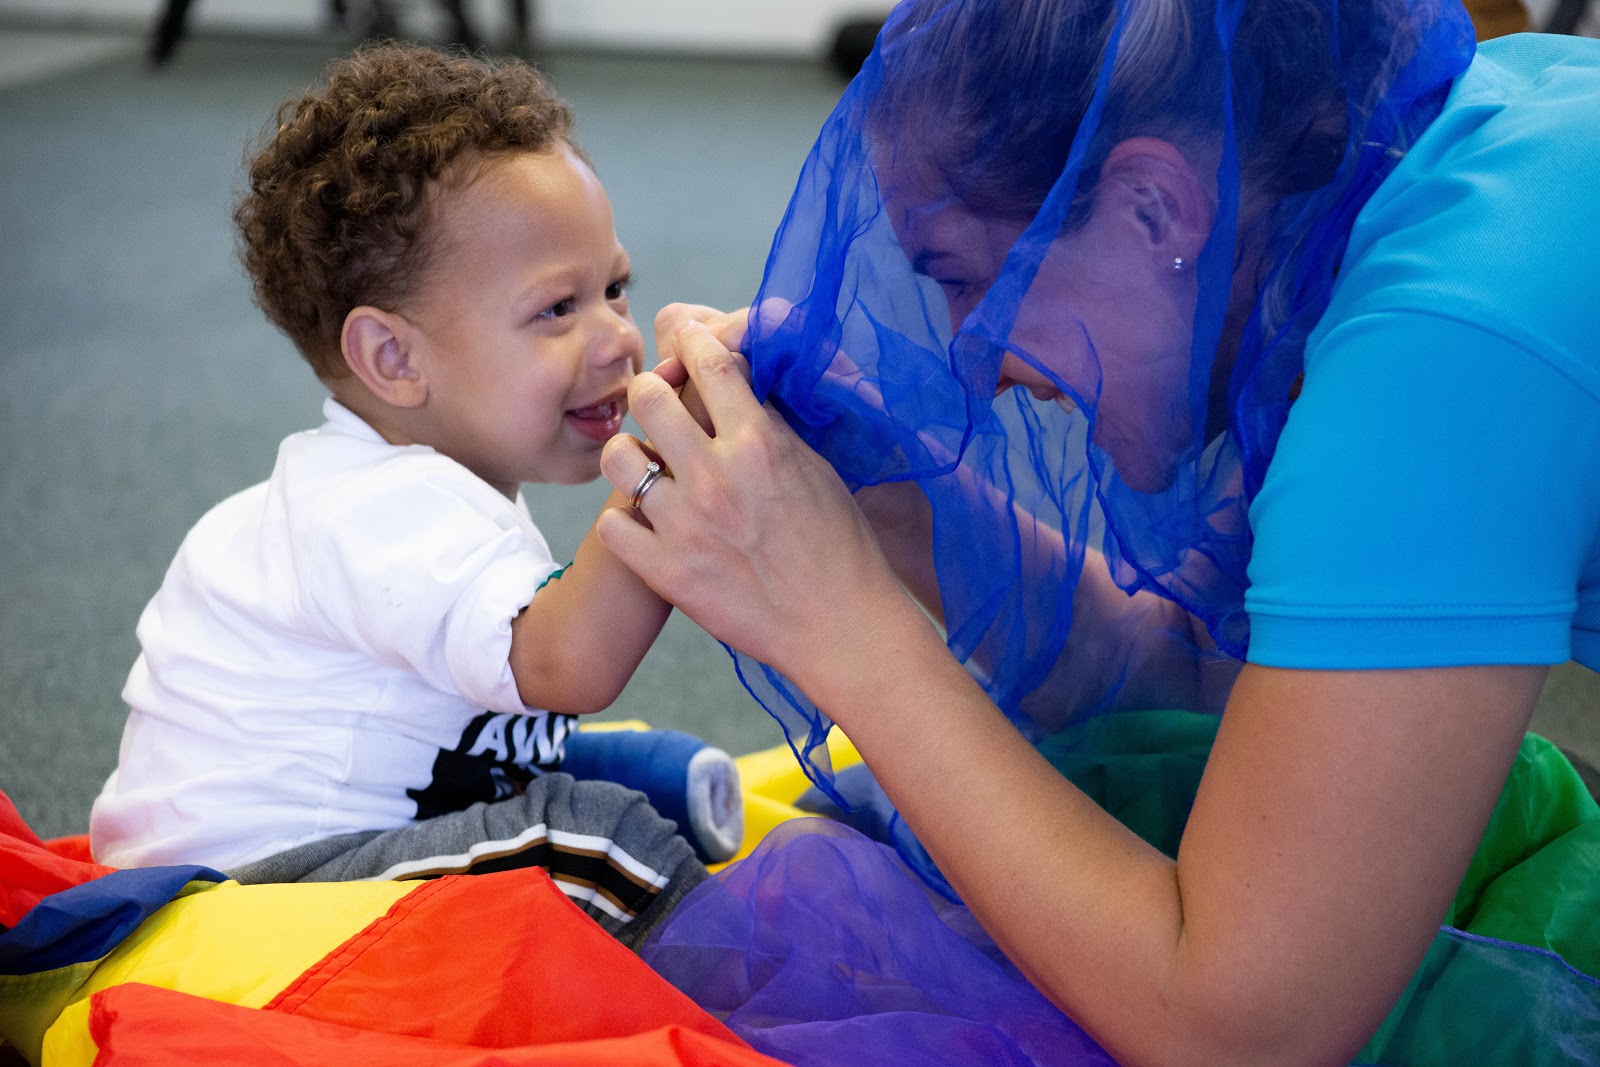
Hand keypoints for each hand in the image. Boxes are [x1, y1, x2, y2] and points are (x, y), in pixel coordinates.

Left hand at [597, 320, 925, 687]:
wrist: (838, 625)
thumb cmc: (839, 546)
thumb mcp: (814, 469)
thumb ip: (768, 427)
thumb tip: (737, 386)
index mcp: (758, 443)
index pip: (710, 363)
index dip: (693, 340)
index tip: (687, 338)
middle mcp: (715, 477)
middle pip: (649, 397)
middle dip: (650, 389)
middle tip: (656, 401)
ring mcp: (685, 525)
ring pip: (618, 458)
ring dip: (628, 453)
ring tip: (642, 463)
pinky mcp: (667, 572)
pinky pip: (612, 524)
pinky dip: (624, 519)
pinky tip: (645, 521)